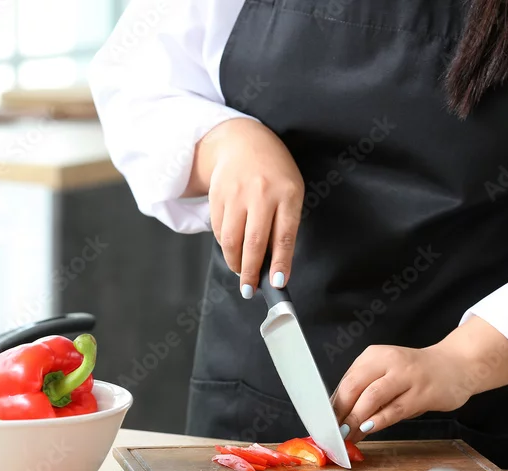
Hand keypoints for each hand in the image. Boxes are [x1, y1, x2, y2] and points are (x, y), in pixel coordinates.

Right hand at [188, 118, 303, 297]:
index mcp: (287, 194)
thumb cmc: (274, 173)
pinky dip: (226, 245)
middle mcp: (261, 193)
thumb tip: (274, 265)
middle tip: (250, 291)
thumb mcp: (290, 192)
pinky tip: (233, 248)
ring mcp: (236, 194)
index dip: (280, 263)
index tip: (276, 284)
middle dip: (250, 272)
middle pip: (254, 242)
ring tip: (241, 272)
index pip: (283, 235)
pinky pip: (219, 230)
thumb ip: (284, 224)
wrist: (243, 141)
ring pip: (232, 239)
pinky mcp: (217, 196)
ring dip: (235, 262)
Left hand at [331, 345, 471, 443]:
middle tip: (335, 431)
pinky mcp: (423, 393)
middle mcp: (389, 361)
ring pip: (372, 398)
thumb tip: (340, 415)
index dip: (334, 404)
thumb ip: (366, 390)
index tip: (326, 422)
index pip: (346, 380)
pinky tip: (369, 429)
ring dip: (356, 420)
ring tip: (349, 435)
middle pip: (354, 386)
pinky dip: (378, 421)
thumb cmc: (417, 374)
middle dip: (341, 412)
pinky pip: (395, 410)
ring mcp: (407, 376)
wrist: (457, 365)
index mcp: (374, 355)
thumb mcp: (387, 373)